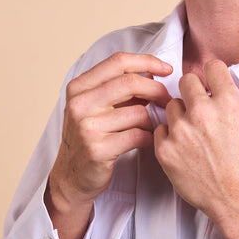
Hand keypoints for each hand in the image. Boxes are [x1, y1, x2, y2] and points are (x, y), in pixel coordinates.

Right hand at [46, 52, 171, 238]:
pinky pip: (138, 135)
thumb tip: (154, 72)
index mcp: (79, 87)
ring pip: (138, 112)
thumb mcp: (95, 106)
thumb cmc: (90, 137)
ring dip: (151, 120)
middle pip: (131, 82)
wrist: (70, 177)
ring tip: (148, 128)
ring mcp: (87, 127)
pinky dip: (148, 138)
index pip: (118, 61)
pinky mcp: (98, 149)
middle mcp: (80, 103)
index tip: (167, 69)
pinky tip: (144, 141)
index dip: (147, 61)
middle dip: (157, 90)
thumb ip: (118, 88)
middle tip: (167, 100)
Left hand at [154, 60, 238, 238]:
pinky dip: (168, 136)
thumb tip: (208, 90)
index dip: (210, 74)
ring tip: (192, 134)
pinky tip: (182, 148)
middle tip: (197, 107)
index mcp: (228, 102)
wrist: (237, 200)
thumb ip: (224, 104)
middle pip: (186, 81)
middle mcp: (203, 111)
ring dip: (179, 115)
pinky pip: (160, 129)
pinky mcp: (165, 148)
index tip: (208, 80)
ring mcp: (182, 130)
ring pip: (171, 105)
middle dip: (191, 92)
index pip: (213, 67)